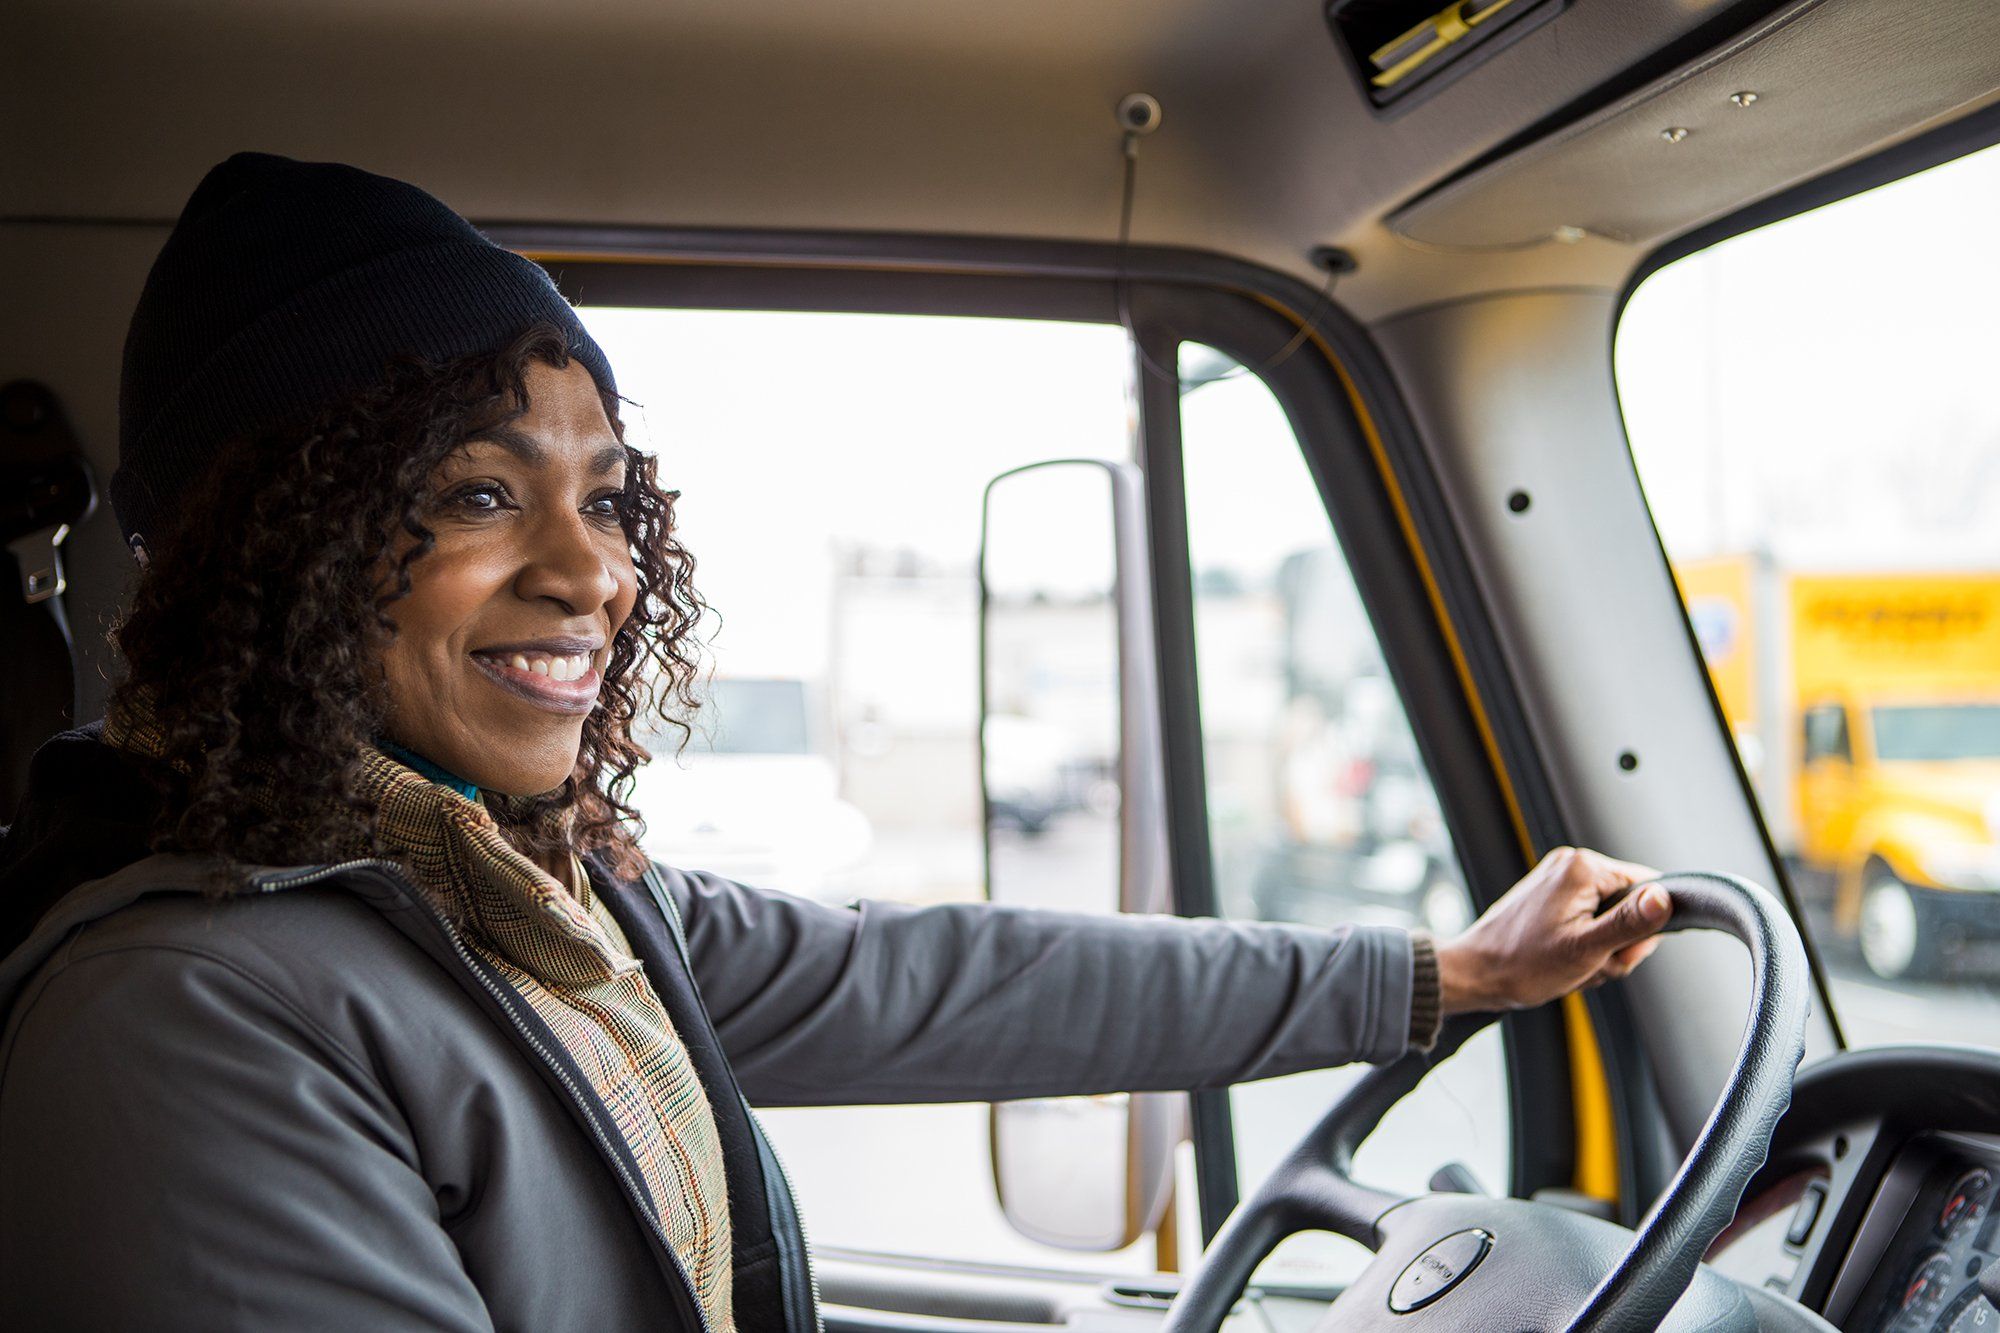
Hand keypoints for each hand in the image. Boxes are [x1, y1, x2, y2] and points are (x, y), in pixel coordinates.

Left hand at [1436, 846, 1670, 1014]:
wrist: (1476, 974)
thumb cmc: (1524, 964)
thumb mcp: (1587, 949)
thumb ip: (1630, 923)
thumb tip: (1667, 897)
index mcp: (1583, 867)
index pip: (1649, 888)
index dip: (1643, 928)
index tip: (1618, 951)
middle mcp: (1571, 865)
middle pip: (1629, 908)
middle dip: (1616, 946)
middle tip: (1589, 964)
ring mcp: (1559, 881)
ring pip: (1609, 921)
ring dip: (1599, 952)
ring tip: (1571, 966)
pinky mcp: (1550, 898)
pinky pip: (1587, 924)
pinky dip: (1582, 948)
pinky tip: (1563, 962)